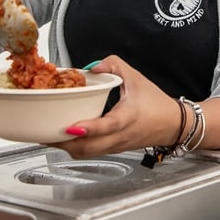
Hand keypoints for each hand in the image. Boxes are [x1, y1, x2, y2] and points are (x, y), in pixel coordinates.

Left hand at [49, 55, 179, 157]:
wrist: (173, 125)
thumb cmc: (156, 103)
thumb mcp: (137, 78)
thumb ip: (114, 65)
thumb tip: (93, 67)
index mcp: (128, 118)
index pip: (107, 126)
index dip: (88, 128)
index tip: (71, 125)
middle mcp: (120, 136)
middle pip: (89, 147)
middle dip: (65, 142)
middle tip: (46, 132)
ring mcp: (116, 146)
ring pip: (87, 153)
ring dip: (67, 147)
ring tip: (49, 136)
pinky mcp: (113, 150)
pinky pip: (90, 153)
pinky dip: (75, 148)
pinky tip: (65, 138)